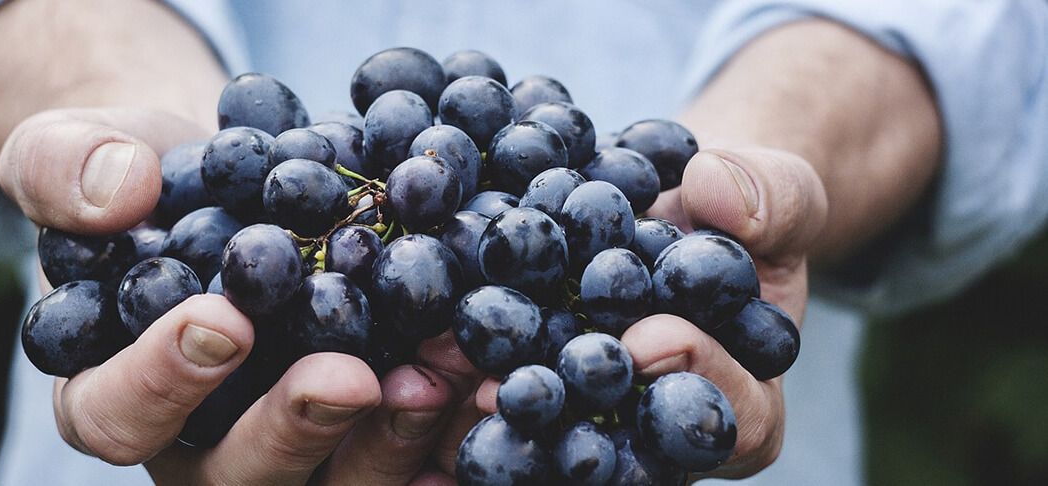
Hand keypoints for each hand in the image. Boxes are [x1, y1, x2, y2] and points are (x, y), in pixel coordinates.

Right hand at [5, 107, 457, 484]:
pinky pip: (403, 462)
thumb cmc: (140, 180)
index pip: (116, 416)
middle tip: (351, 377)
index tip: (224, 319)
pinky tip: (490, 398)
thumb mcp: (75, 151)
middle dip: (296, 429)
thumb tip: (117, 190)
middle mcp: (199, 445)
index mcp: (112, 393)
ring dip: (392, 438)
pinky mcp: (361, 436)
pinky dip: (450, 436)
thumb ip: (65, 169)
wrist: (230, 183)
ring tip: (443, 371)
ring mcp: (287, 450)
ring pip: (333, 484)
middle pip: (237, 476)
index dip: (164, 380)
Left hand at [459, 146, 826, 478]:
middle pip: (628, 448)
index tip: (651, 339)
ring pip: (554, 433)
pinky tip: (424, 348)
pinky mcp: (541, 386)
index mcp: (745, 402)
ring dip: (501, 406)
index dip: (696, 379)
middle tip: (519, 390)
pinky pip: (505, 392)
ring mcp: (597, 417)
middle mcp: (663, 429)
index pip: (734, 416)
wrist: (676, 208)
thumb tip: (718, 192)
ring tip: (452, 375)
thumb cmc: (741, 211)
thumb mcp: (778, 194)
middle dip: (574, 416)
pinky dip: (466, 371)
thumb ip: (770, 198)